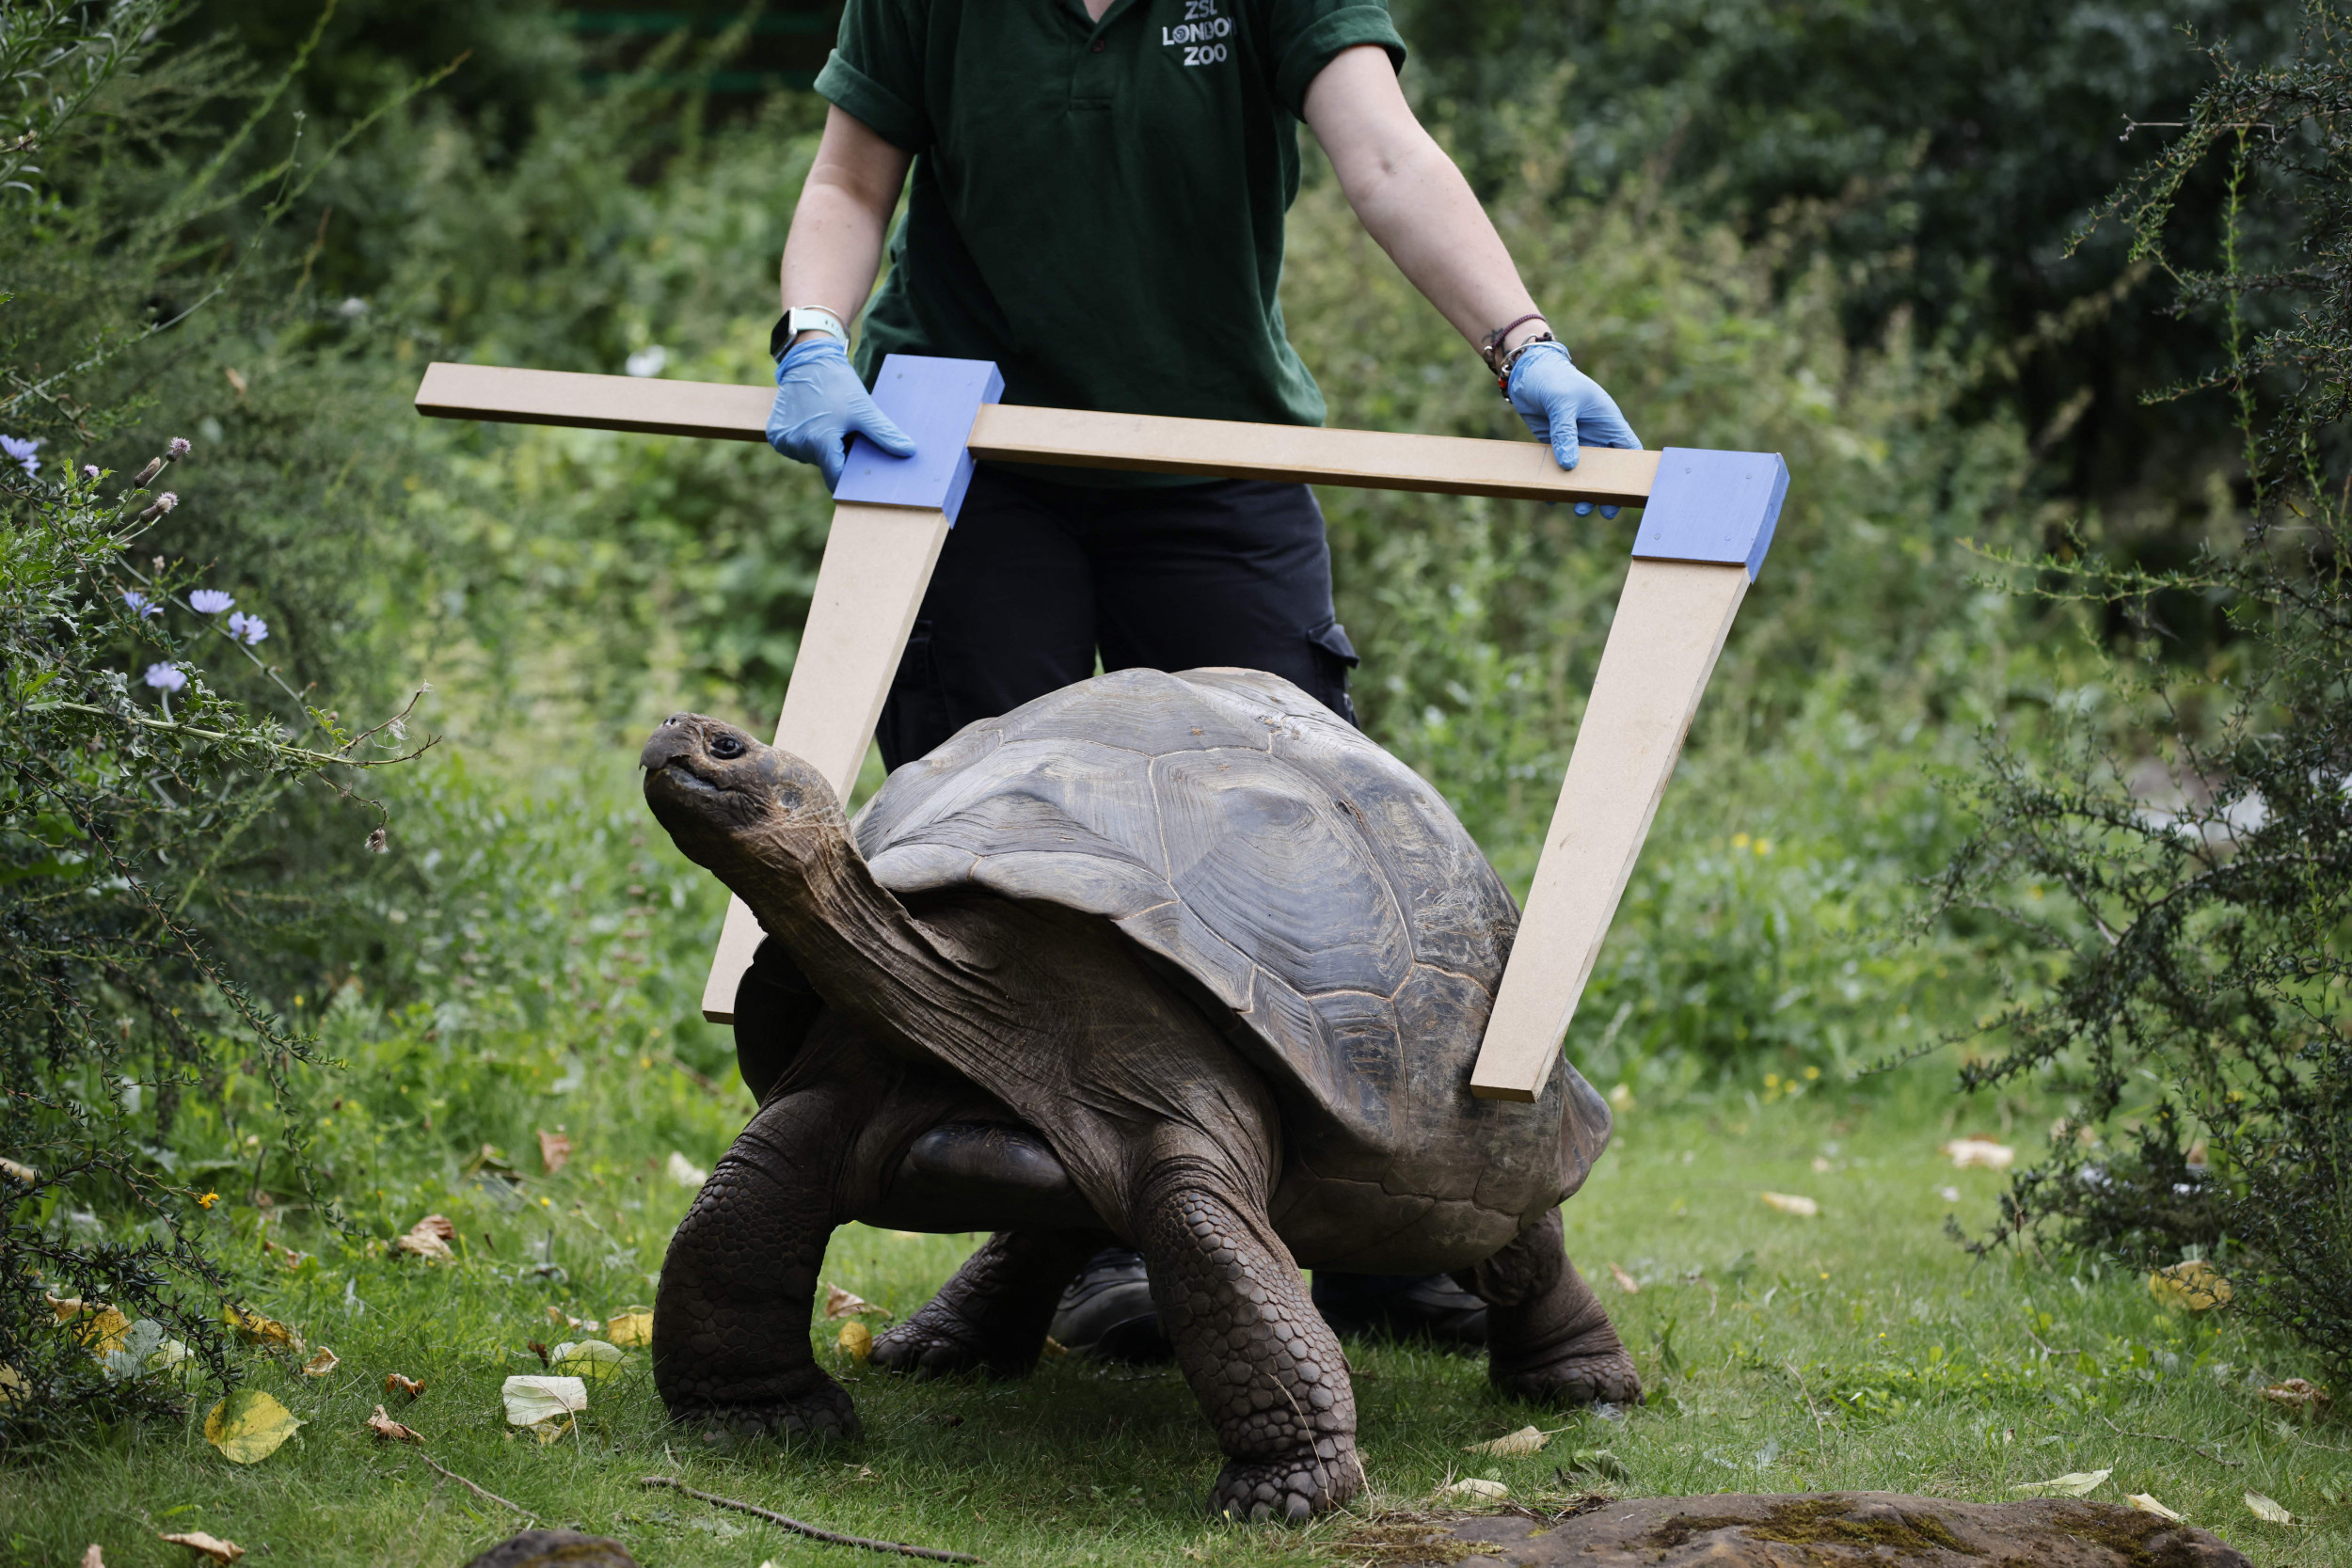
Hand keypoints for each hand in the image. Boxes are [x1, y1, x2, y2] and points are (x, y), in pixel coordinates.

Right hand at [766, 337, 915, 487]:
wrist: (808, 359)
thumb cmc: (838, 384)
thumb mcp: (864, 409)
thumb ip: (884, 434)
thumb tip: (909, 452)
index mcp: (820, 442)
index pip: (837, 479)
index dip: (851, 479)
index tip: (862, 475)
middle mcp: (797, 445)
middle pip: (824, 466)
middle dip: (839, 457)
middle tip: (849, 436)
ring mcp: (783, 440)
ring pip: (811, 457)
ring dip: (822, 447)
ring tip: (830, 424)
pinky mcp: (774, 433)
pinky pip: (797, 446)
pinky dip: (807, 439)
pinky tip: (814, 421)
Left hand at [1507, 341, 1640, 516]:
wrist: (1526, 371)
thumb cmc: (1553, 378)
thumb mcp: (1561, 402)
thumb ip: (1565, 433)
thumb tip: (1569, 466)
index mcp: (1608, 422)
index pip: (1629, 450)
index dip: (1633, 472)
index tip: (1631, 492)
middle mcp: (1595, 435)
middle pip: (1607, 469)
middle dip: (1606, 489)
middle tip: (1602, 511)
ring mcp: (1575, 442)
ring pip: (1583, 473)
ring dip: (1581, 491)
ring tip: (1578, 509)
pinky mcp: (1555, 445)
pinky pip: (1558, 469)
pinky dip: (1555, 484)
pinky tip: (1551, 499)